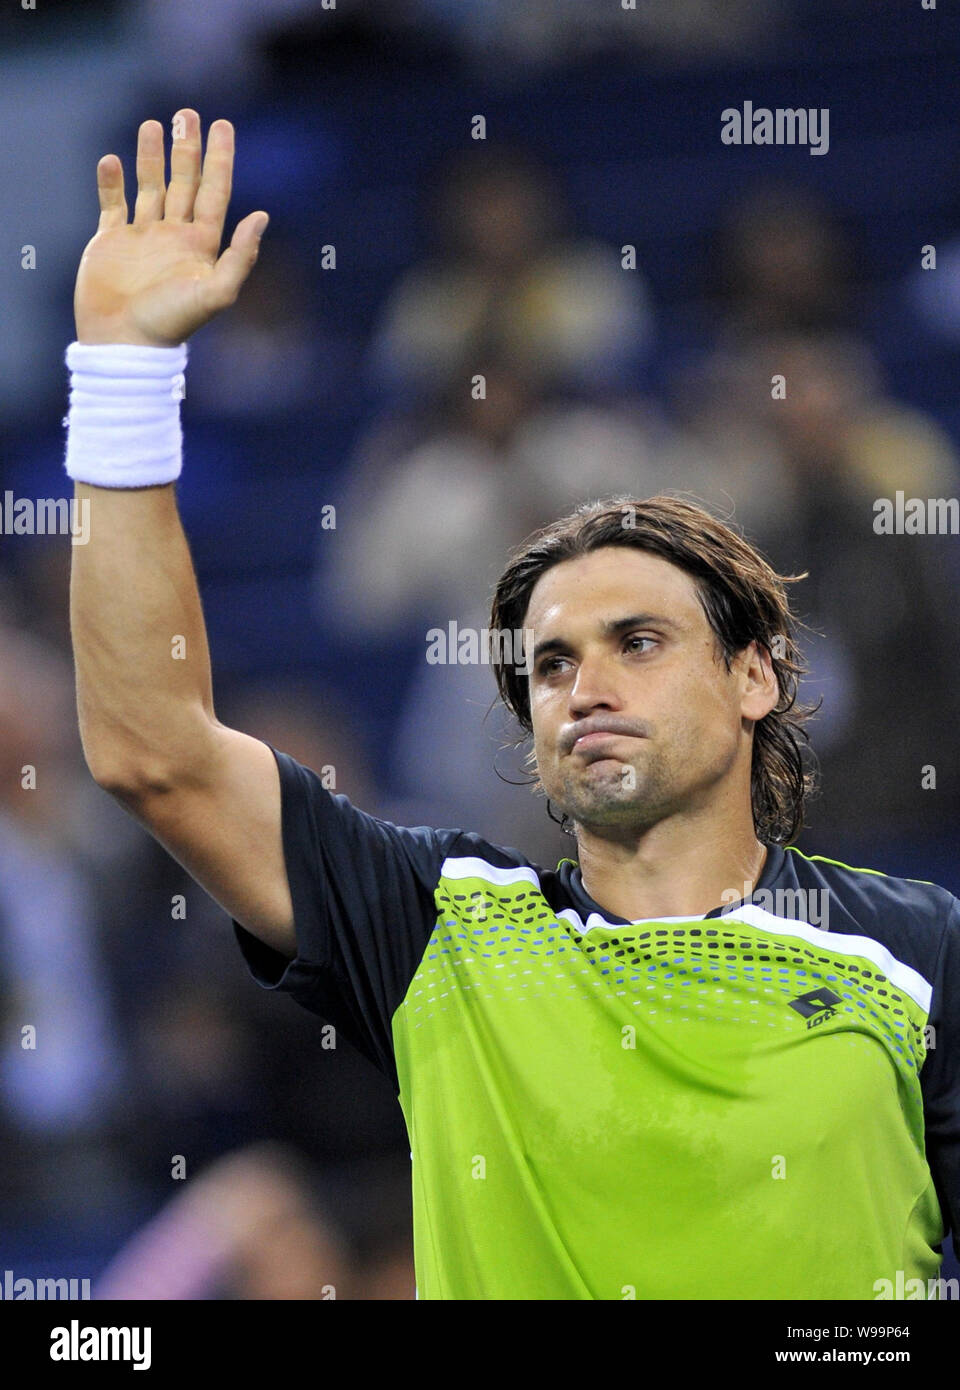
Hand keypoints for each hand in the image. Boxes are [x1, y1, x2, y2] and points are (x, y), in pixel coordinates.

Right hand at [73, 108, 267, 345]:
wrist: (124, 344)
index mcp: (201, 245)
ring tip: (153, 125)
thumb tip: (262, 216)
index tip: (222, 126)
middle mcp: (174, 236)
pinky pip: (112, 203)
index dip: (220, 159)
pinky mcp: (111, 242)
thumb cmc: (171, 322)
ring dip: (151, 157)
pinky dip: (111, 181)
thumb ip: (241, 256)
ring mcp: (142, 237)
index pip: (215, 192)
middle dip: (187, 149)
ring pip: (149, 186)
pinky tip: (112, 159)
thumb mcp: (216, 292)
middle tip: (187, 114)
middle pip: (184, 182)